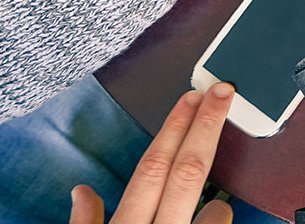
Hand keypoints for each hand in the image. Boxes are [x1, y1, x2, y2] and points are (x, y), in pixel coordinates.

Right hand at [69, 83, 234, 223]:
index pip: (152, 167)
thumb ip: (86, 222)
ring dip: (215, 202)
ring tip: (212, 205)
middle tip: (223, 92)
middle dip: (207, 126)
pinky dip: (217, 218)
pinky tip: (212, 218)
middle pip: (187, 170)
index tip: (191, 98)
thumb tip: (81, 191)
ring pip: (213, 208)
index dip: (174, 128)